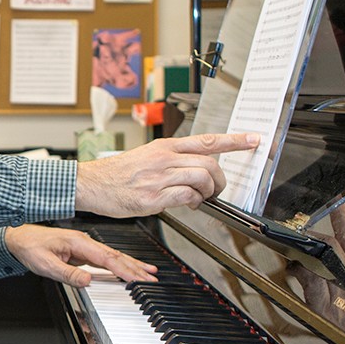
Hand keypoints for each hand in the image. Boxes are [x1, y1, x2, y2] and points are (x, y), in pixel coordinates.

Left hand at [5, 224, 156, 287]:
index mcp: (78, 242)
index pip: (106, 258)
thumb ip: (67, 273)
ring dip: (132, 264)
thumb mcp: (45, 264)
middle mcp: (84, 242)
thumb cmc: (30, 247)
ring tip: (149, 272)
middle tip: (152, 278)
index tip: (137, 278)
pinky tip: (128, 269)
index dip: (123, 269)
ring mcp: (84, 246)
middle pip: (115, 256)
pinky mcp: (82, 250)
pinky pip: (106, 258)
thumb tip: (87, 281)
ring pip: (113, 256)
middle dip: (135, 267)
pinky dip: (120, 263)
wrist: (19, 237)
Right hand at [75, 133, 258, 216]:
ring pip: (201, 179)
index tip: (254, 139)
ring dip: (209, 192)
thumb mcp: (145, 157)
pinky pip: (187, 196)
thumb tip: (195, 172)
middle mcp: (164, 159)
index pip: (206, 140)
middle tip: (217, 190)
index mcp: (164, 147)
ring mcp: (158, 177)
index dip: (234, 140)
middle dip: (221, 180)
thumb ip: (171, 161)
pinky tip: (189, 204)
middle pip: (209, 164)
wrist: (91, 184)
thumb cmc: (117, 174)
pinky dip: (194, 202)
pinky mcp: (153, 197)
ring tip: (201, 198)